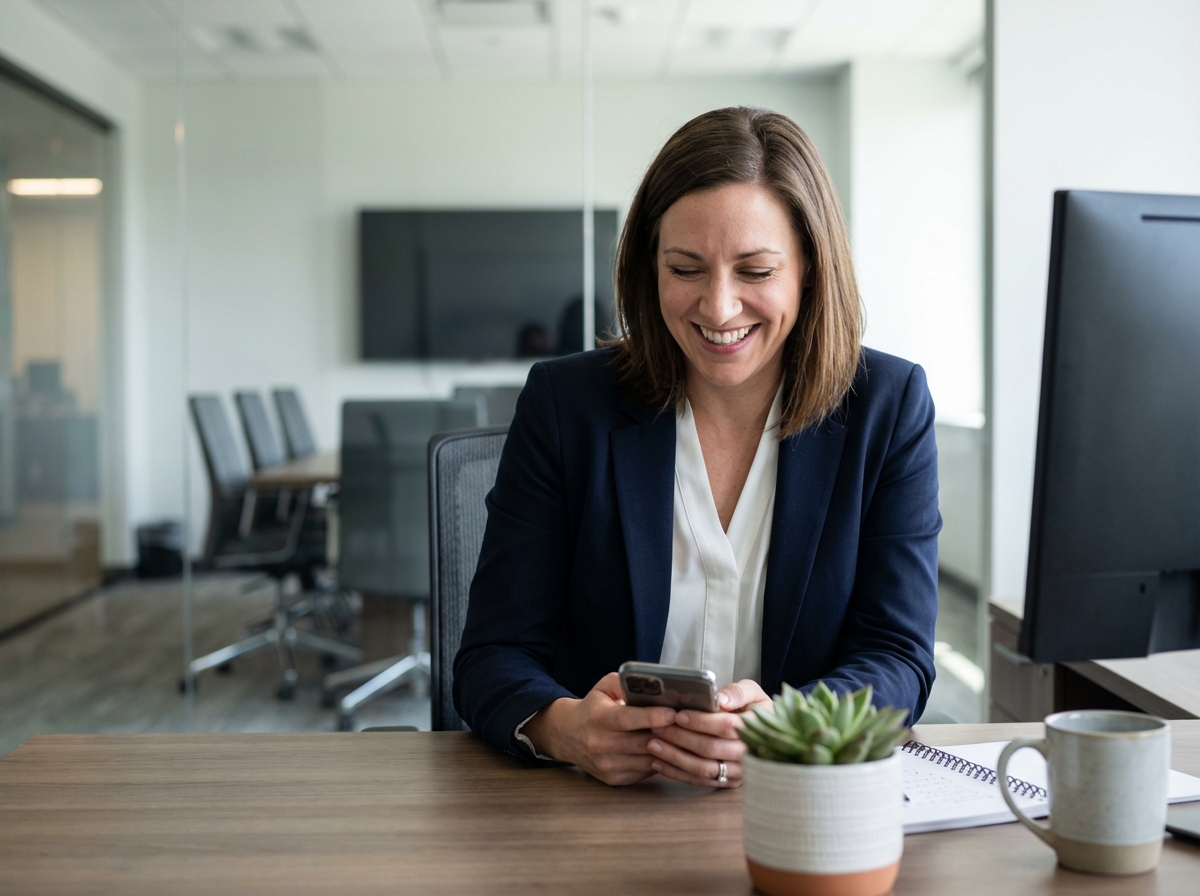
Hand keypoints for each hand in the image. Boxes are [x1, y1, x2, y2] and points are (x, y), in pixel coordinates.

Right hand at [521, 672, 677, 785]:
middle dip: (668, 735)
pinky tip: (670, 752)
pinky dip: (660, 762)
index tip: (674, 713)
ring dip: (668, 751)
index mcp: (597, 718)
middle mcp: (599, 744)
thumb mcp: (605, 687)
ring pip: (647, 760)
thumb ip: (627, 683)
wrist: (567, 735)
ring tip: (686, 739)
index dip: (652, 716)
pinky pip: (644, 772)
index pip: (627, 719)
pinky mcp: (613, 779)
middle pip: (641, 742)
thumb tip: (656, 685)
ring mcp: (606, 765)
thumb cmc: (593, 707)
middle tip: (690, 727)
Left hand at [646, 679, 772, 788]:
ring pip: (703, 768)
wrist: (763, 732)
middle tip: (658, 727)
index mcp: (755, 728)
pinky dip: (676, 773)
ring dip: (675, 757)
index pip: (726, 726)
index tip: (678, 715)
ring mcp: (739, 772)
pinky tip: (658, 762)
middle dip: (681, 738)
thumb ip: (738, 692)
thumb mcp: (752, 692)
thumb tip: (721, 700)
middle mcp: (748, 754)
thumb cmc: (752, 708)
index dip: (701, 721)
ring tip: (653, 744)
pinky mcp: (727, 783)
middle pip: (711, 749)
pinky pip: (699, 781)